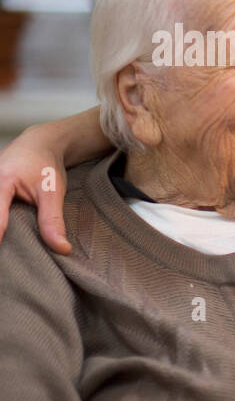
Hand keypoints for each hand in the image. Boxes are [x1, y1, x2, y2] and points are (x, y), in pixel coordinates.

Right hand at [0, 123, 72, 253]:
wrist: (38, 143)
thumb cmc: (45, 165)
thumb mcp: (53, 192)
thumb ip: (53, 220)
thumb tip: (62, 249)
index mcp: (1, 181)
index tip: (1, 246)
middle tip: (5, 257)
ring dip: (1, 226)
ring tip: (6, 250)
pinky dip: (0, 222)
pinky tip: (5, 236)